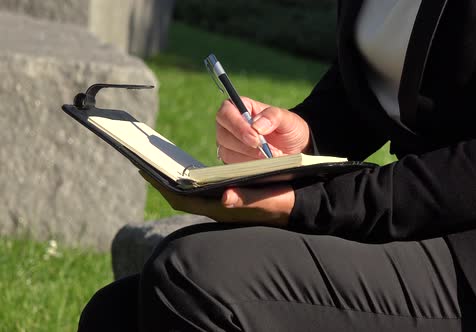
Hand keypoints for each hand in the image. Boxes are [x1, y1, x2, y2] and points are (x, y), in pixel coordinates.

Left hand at [140, 171, 293, 226]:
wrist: (298, 206)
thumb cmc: (286, 202)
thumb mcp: (271, 198)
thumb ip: (249, 199)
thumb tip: (226, 198)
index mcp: (223, 209)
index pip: (184, 200)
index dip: (163, 186)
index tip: (144, 170)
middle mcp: (217, 208)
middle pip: (181, 196)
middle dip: (162, 181)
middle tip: (144, 162)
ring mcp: (220, 204)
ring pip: (188, 193)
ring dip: (174, 180)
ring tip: (160, 162)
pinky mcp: (226, 199)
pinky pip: (198, 190)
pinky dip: (188, 179)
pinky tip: (186, 167)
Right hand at [216, 97, 310, 162]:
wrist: (295, 147)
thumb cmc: (288, 128)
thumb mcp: (286, 118)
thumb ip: (272, 116)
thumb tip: (256, 126)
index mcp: (239, 108)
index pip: (225, 113)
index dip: (237, 126)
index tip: (255, 136)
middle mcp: (229, 126)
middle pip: (223, 136)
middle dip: (246, 146)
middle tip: (266, 150)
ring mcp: (228, 145)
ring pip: (227, 153)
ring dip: (250, 157)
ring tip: (270, 157)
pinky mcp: (232, 161)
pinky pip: (234, 166)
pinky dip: (250, 167)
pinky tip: (264, 164)